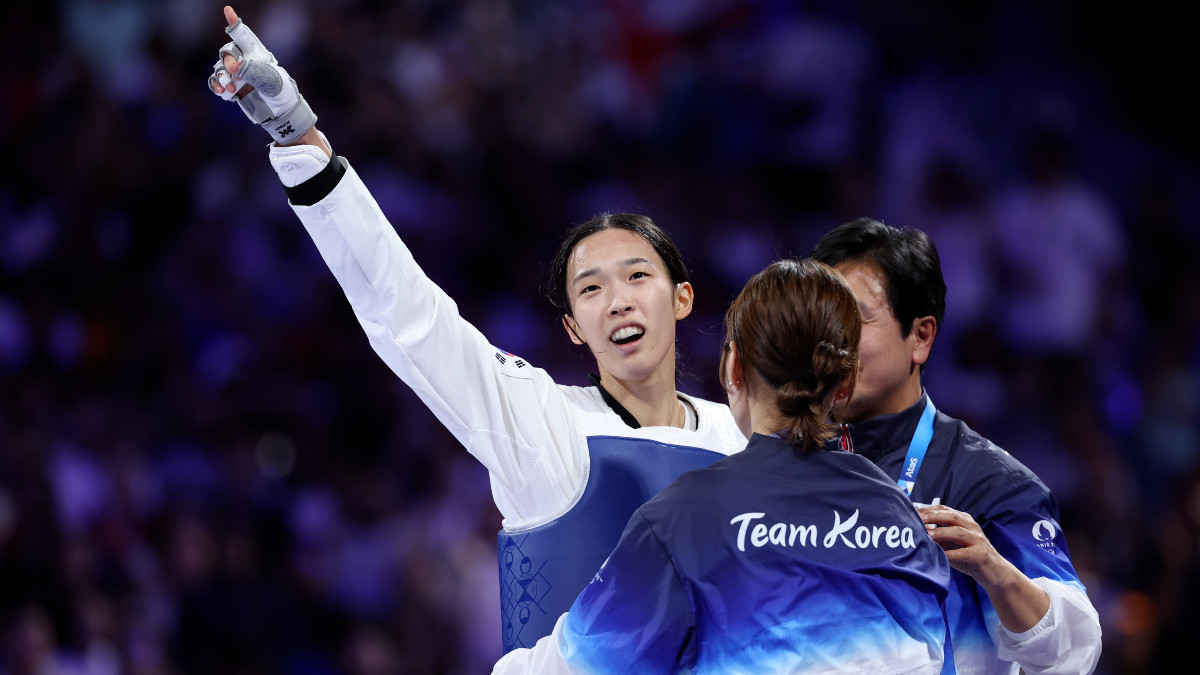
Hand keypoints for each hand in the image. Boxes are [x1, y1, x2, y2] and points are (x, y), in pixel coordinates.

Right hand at [207, 5, 316, 144]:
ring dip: (222, 77)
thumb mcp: (270, 81)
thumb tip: (232, 66)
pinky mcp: (232, 87)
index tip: (227, 9)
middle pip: (227, 52)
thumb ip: (252, 71)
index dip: (234, 22)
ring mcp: (237, 74)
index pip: (243, 35)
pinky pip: (216, 81)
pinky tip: (221, 91)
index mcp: (257, 54)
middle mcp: (245, 61)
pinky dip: (215, 85)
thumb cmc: (280, 92)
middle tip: (235, 74)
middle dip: (228, 62)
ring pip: (220, 68)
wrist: (281, 112)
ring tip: (231, 88)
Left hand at [919, 504, 1049, 631]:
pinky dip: (951, 554)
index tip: (913, 511)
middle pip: (951, 517)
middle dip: (933, 516)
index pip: (945, 510)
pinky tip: (941, 556)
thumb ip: (937, 536)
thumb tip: (915, 530)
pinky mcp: (981, 554)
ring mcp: (978, 539)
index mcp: (964, 520)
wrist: (994, 572)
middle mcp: (972, 526)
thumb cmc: (968, 556)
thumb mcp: (951, 543)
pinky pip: (964, 553)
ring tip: (927, 535)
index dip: (929, 510)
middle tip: (918, 518)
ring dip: (941, 533)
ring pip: (958, 532)